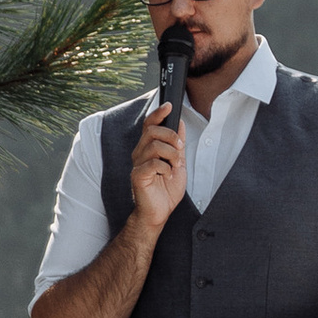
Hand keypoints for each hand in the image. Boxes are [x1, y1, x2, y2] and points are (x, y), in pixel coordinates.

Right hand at [130, 102, 187, 232]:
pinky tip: (167, 175)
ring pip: (154, 146)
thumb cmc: (166, 190)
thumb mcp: (178, 162)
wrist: (160, 212)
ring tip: (174, 166)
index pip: (149, 125)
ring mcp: (137, 164)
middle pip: (152, 131)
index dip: (158, 113)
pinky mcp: (137, 176)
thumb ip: (178, 144)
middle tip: (180, 149)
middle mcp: (140, 154)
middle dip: (171, 137)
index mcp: (148, 148)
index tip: (170, 105)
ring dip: (171, 155)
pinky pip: (153, 163)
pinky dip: (165, 168)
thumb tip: (180, 123)